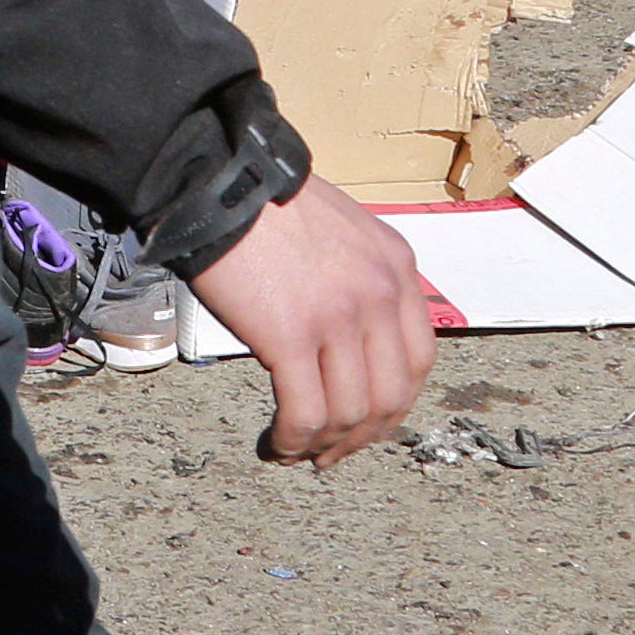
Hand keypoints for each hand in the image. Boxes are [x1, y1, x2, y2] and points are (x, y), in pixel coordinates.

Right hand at [185, 179, 434, 465]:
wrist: (217, 180)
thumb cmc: (260, 199)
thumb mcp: (338, 227)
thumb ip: (354, 272)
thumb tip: (336, 325)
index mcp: (396, 268)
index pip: (417, 359)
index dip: (394, 402)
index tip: (366, 420)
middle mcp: (381, 296)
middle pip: (391, 395)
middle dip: (363, 436)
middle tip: (332, 453)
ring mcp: (340, 318)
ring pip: (352, 411)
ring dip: (326, 445)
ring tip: (298, 454)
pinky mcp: (291, 336)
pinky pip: (307, 410)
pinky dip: (295, 438)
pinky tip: (278, 444)